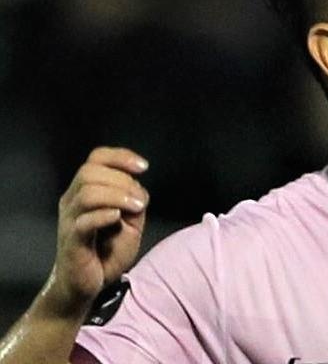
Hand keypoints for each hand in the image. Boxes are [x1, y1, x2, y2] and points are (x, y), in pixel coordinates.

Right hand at [45, 148, 148, 318]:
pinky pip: (83, 222)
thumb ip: (133, 199)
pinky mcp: (72, 242)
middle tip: (139, 201)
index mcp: (84, 192)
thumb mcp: (130, 220)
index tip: (143, 167)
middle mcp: (72, 202)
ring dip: (118, 196)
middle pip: (90, 171)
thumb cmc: (107, 251)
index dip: (120, 157)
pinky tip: (117, 218)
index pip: (96, 158)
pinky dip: (104, 215)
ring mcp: (69, 221)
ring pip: (87, 193)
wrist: (88, 285)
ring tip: (136, 209)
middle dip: (122, 180)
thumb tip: (137, 187)